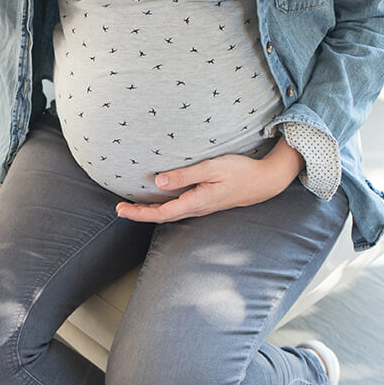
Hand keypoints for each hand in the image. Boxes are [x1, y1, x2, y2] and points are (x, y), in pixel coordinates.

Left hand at [115, 135, 305, 222]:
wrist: (265, 182)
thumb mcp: (212, 168)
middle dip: (139, 213)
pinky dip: (162, 206)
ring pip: (169, 213)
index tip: (120, 209)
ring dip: (149, 211)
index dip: (138, 212)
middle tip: (118, 209)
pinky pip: (177, 208)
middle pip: (161, 216)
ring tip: (131, 206)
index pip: (159, 213)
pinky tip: (157, 200)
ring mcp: (200, 208)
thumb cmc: (241, 172)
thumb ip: (185, 175)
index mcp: (195, 203)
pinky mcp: (204, 203)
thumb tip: (159, 181)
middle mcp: (195, 209)